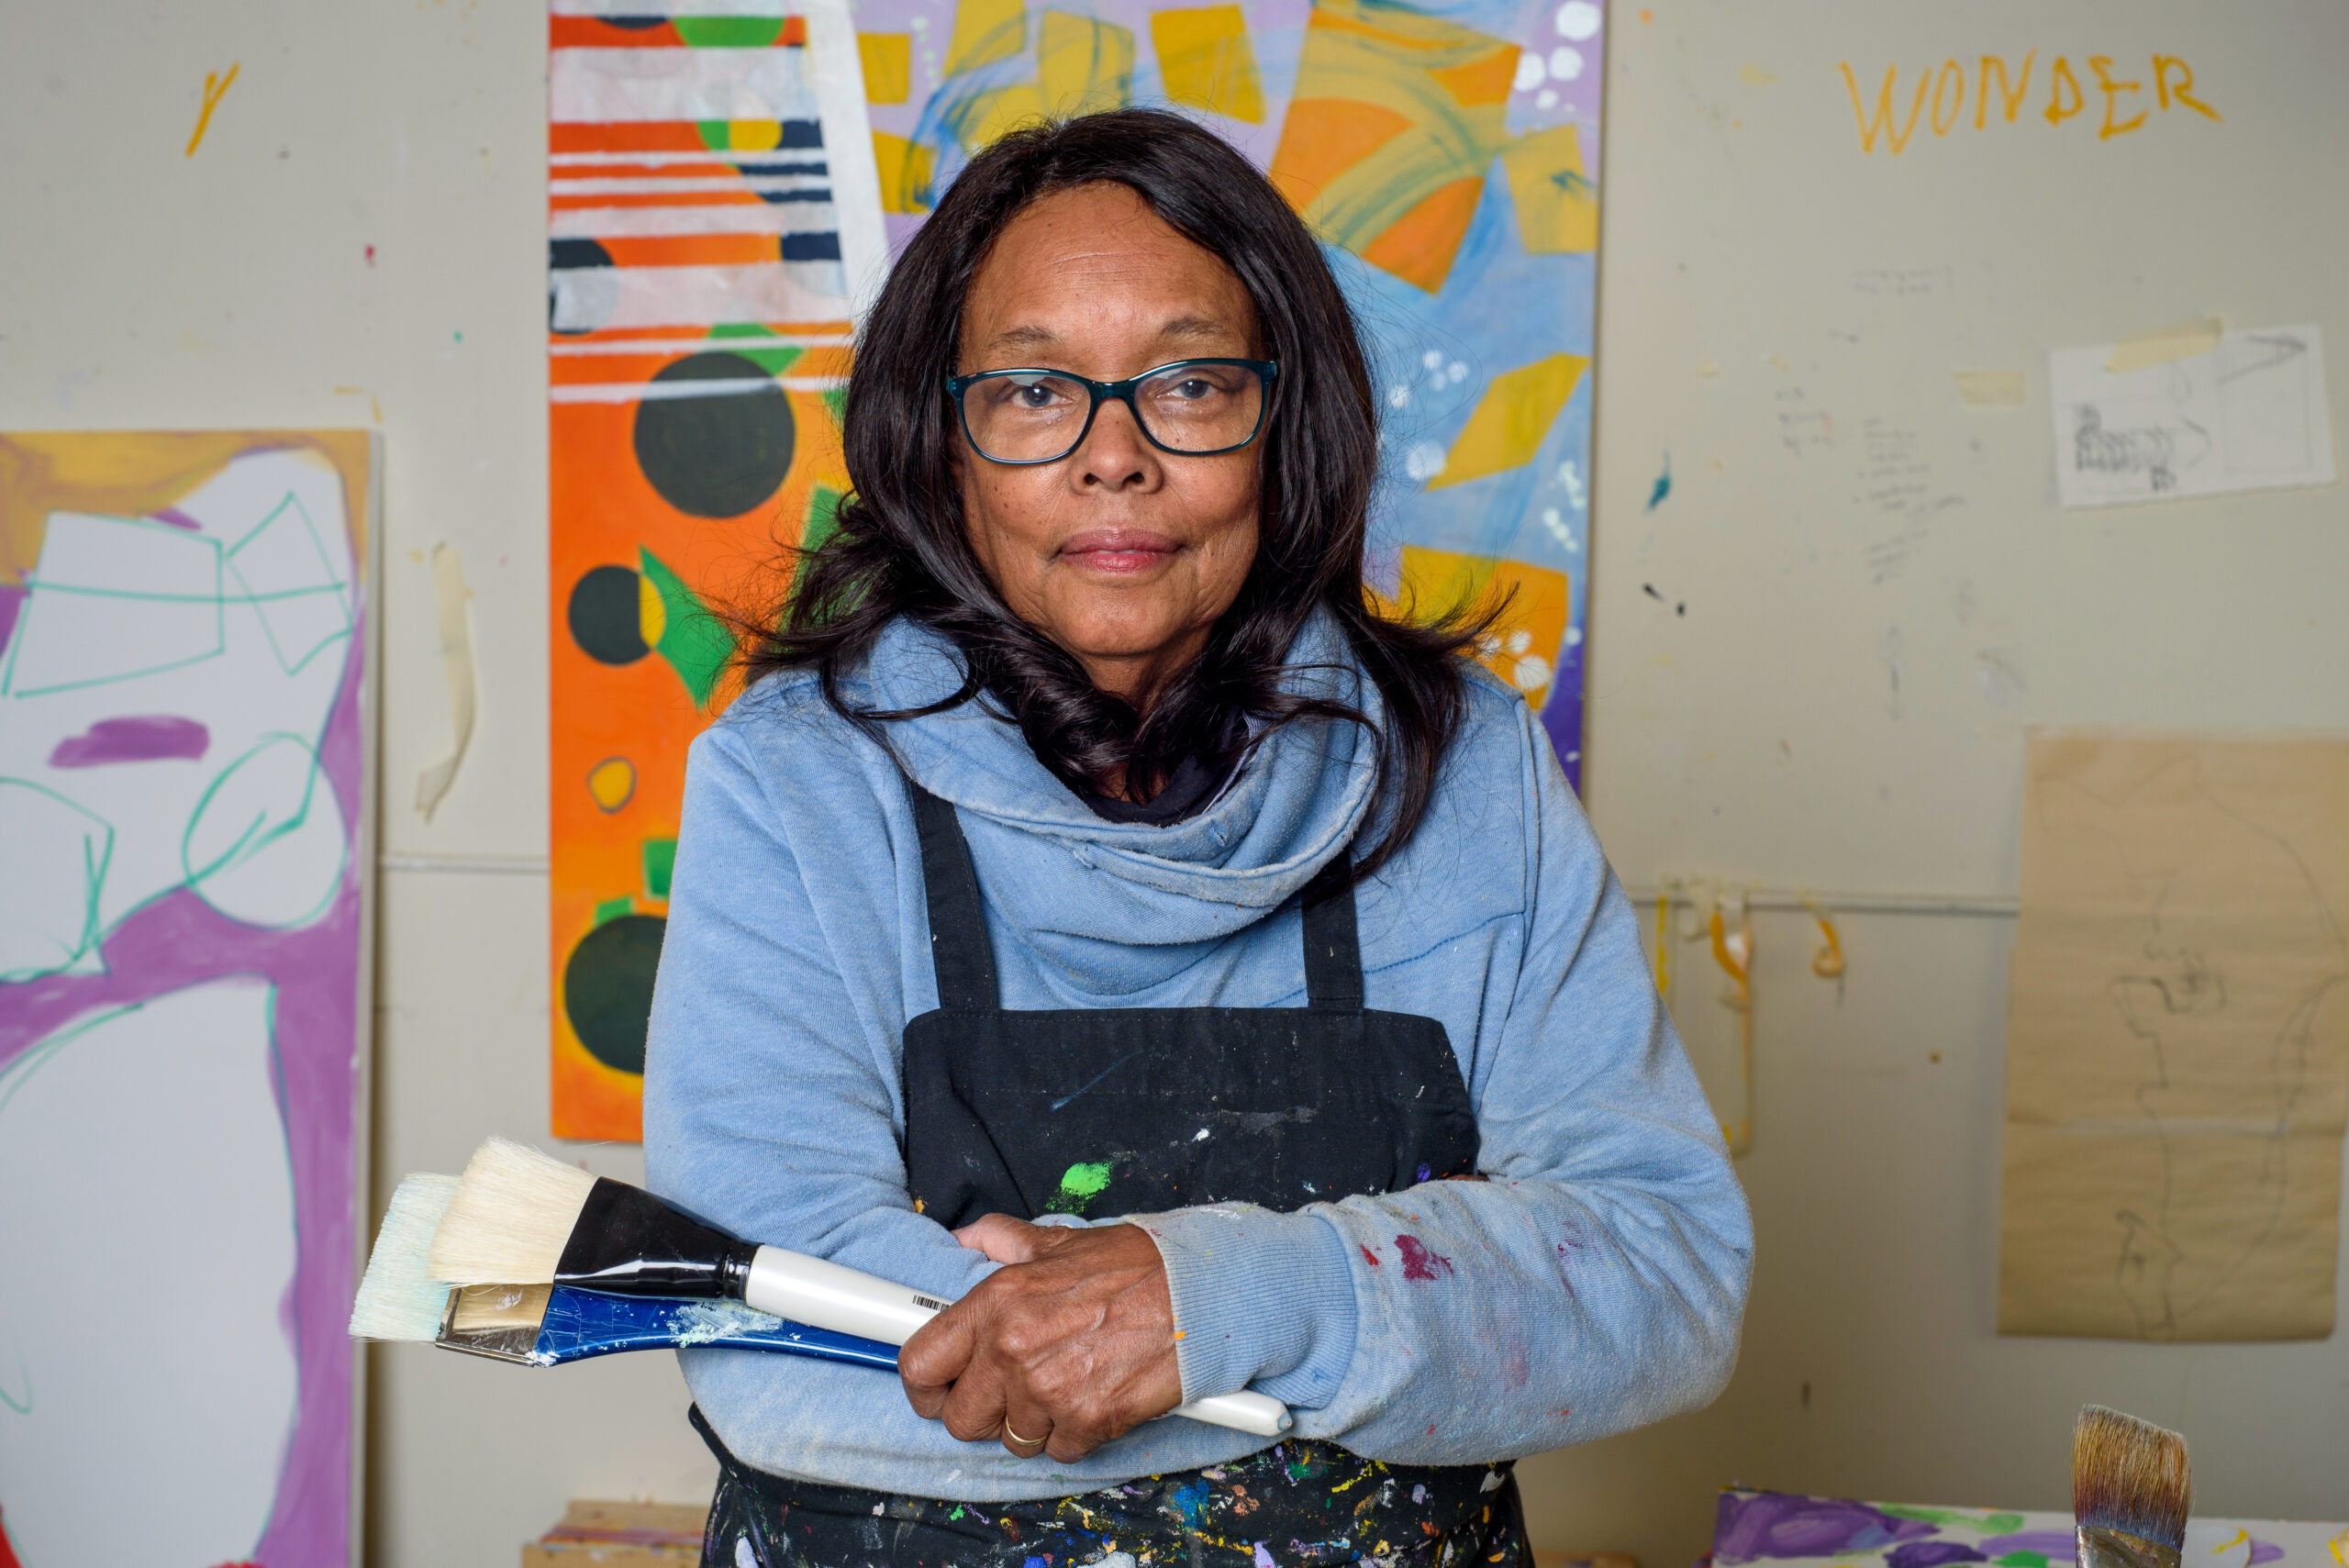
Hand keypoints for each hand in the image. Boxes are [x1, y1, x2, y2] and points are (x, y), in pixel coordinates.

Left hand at [898, 1215, 1182, 1461]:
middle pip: (961, 1420)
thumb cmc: (1136, 1267)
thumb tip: (967, 1240)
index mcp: (997, 1302)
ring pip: (1011, 1440)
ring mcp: (1049, 1390)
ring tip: (1067, 1383)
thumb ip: (1003, 1241)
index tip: (939, 1389)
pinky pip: (1059, 1450)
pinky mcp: (1087, 1421)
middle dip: (983, 1413)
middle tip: (1011, 1392)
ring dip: (1034, 1423)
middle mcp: (1013, 1348)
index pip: (921, 1364)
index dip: (925, 1386)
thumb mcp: (1058, 1242)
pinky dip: (1075, 1433)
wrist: (1200, 1295)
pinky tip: (1095, 1395)